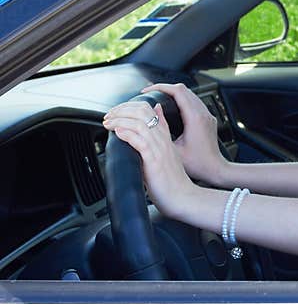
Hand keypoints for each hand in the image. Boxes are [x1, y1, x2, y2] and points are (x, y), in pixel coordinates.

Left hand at [102, 100, 196, 219]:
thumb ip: (159, 141)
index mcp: (165, 137)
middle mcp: (162, 139)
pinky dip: (126, 134)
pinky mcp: (154, 160)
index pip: (149, 109)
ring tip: (108, 123)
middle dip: (121, 109)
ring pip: (139, 123)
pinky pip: (139, 141)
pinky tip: (118, 133)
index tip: (117, 112)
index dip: (130, 106)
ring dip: (119, 120)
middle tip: (109, 115)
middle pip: (143, 111)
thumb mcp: (166, 154)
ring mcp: (159, 148)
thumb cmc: (173, 181)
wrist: (183, 197)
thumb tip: (150, 131)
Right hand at [140, 83, 228, 185]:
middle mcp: (203, 114)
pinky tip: (171, 107)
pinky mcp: (208, 120)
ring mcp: (207, 116)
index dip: (160, 87)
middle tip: (149, 93)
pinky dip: (181, 100)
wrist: (215, 170)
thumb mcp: (173, 150)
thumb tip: (148, 118)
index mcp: (195, 118)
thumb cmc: (197, 164)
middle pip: (183, 89)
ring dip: (173, 93)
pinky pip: (194, 102)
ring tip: (158, 97)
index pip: (178, 91)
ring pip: (190, 94)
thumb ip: (161, 133)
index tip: (147, 91)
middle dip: (165, 88)